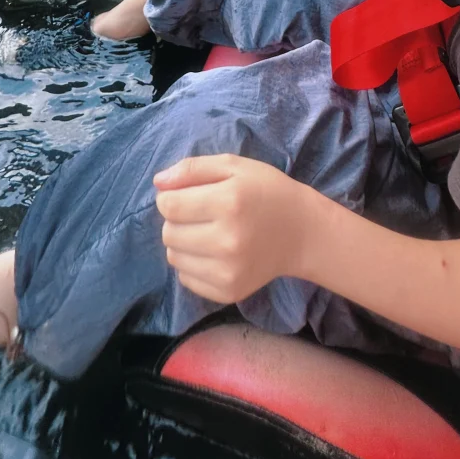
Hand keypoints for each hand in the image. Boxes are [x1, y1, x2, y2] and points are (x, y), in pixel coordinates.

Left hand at [154, 153, 314, 302]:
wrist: (302, 232)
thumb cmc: (265, 191)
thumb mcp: (234, 166)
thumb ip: (193, 168)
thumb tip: (157, 182)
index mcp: (228, 203)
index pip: (169, 205)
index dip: (170, 197)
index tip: (187, 194)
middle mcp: (227, 241)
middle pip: (168, 233)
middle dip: (177, 220)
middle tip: (201, 214)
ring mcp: (228, 271)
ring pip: (174, 257)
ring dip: (183, 243)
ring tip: (207, 232)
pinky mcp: (229, 292)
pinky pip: (187, 279)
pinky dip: (193, 265)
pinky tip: (214, 253)